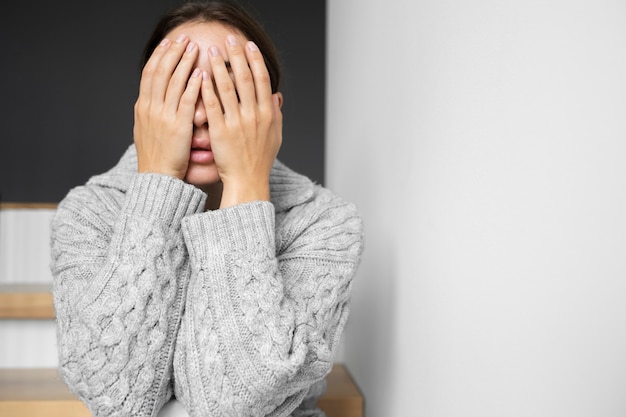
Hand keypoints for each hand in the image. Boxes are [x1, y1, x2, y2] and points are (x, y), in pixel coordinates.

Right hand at [133, 34, 201, 179]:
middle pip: (160, 71)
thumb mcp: (148, 130)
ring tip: (194, 48)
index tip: (168, 43)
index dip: (159, 56)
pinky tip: (201, 73)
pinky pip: (185, 100)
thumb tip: (155, 98)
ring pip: (172, 81)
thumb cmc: (157, 157)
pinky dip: (192, 84)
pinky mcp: (177, 126)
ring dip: (183, 62)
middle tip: (183, 38)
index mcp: (143, 107)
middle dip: (172, 52)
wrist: (157, 178)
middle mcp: (150, 108)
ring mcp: (163, 116)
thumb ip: (153, 112)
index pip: (149, 73)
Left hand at [201, 35, 282, 207]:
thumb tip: (276, 96)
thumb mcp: (275, 136)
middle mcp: (254, 116)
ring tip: (212, 51)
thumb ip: (276, 115)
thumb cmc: (260, 161)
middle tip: (229, 39)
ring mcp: (237, 123)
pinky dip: (207, 89)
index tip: (249, 45)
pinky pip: (213, 106)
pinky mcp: (220, 132)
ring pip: (228, 88)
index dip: (255, 60)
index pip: (262, 80)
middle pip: (245, 79)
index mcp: (267, 114)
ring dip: (219, 67)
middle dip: (237, 56)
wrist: (248, 181)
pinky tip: (201, 75)